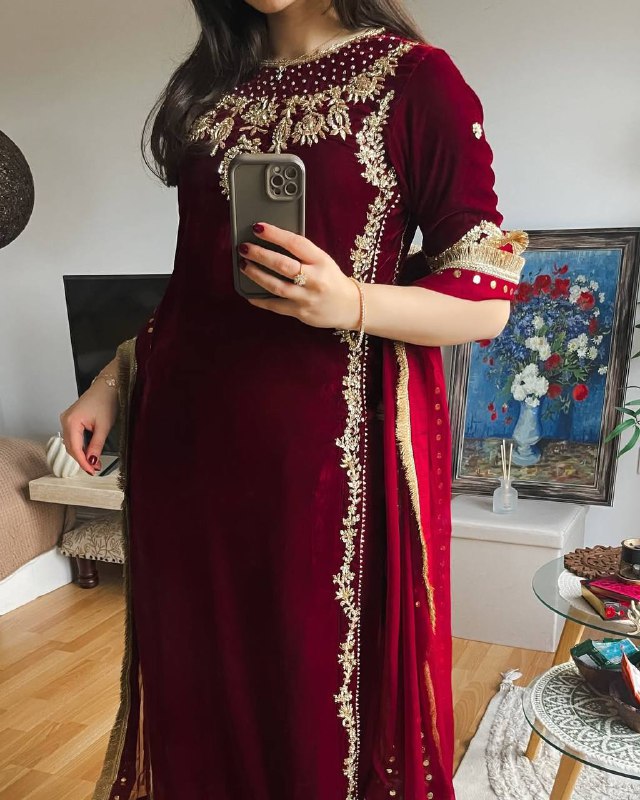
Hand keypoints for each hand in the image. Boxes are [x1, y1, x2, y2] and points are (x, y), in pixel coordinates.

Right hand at [59, 378, 118, 474]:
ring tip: (94, 462)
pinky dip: (80, 446)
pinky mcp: (71, 420)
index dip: (83, 462)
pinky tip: (89, 451)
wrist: (107, 386)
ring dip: (81, 454)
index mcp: (71, 421)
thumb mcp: (104, 426)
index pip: (74, 448)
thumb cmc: (105, 400)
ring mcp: (66, 420)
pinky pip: (73, 437)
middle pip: (70, 447)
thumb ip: (96, 445)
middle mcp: (65, 420)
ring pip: (71, 443)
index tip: (91, 471)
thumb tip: (92, 460)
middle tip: (94, 468)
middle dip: (82, 459)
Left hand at [238, 221, 361, 329]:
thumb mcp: (323, 261)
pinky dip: (261, 300)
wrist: (351, 307)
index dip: (275, 234)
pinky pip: (276, 306)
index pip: (295, 243)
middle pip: (283, 265)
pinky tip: (249, 294)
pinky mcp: (302, 313)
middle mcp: (315, 279)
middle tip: (244, 248)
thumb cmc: (332, 279)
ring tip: (244, 266)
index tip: (258, 227)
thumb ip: (302, 253)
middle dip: (260, 255)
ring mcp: (308, 298)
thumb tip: (272, 242)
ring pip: (277, 286)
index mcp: (321, 261)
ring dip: (256, 275)